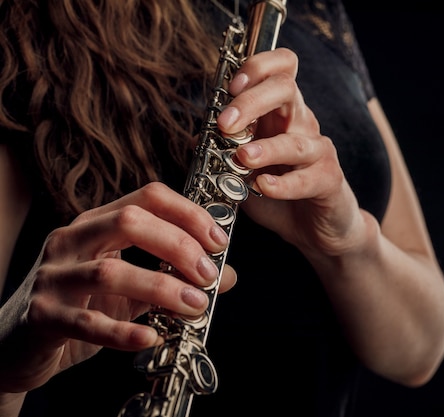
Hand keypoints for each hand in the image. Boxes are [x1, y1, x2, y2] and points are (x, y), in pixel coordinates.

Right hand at [0, 182, 235, 392]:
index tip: (218, 241)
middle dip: (178, 246)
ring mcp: (53, 277)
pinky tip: (151, 337)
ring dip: (161, 288)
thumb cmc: (81, 306)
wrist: (20, 343)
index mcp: (96, 223)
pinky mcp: (43, 315)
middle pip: (129, 222)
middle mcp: (72, 240)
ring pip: (109, 271)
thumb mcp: (133, 286)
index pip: (148, 197)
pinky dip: (123, 332)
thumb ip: (174, 277)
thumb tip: (225, 275)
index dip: (189, 214)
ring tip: (194, 306)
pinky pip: (86, 321)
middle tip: (207, 274)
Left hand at [218, 48, 368, 257]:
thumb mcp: (244, 168)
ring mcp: (318, 151)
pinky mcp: (328, 179)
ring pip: (296, 140)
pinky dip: (283, 183)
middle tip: (225, 124)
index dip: (259, 66)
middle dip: (252, 101)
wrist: (314, 228)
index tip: (231, 85)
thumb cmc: (279, 192)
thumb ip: (224, 149)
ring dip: (266, 148)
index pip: (281, 67)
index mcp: (280, 112)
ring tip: (242, 158)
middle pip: (286, 89)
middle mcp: (301, 124)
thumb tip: (199, 133)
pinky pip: (307, 177)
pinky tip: (264, 186)